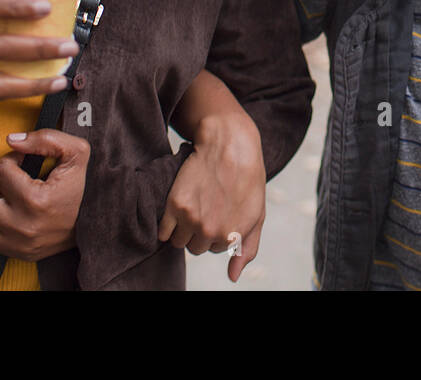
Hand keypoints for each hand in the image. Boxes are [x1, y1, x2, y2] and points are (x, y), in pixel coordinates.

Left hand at [0, 129, 90, 261]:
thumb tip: (12, 140)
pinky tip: (6, 214)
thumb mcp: (76, 153)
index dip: (11, 160)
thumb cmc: (84, 186)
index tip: (24, 163)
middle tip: (10, 181)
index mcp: (35, 201)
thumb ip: (47, 139)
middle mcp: (21, 226)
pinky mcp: (13, 253)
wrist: (97, 224)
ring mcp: (15, 244)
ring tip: (6, 198)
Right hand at [158, 111, 265, 282]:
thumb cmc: (247, 179)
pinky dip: (168, 225)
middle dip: (200, 232)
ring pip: (178, 242)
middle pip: (195, 248)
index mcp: (231, 236)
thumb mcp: (257, 215)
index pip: (215, 249)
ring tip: (194, 206)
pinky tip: (179, 207)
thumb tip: (233, 277)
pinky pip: (163, 231)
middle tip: (207, 207)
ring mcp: (191, 219)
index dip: (217, 230)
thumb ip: (247, 249)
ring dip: (183, 229)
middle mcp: (210, 231)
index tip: (220, 210)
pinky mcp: (174, 205)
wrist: (230, 144)